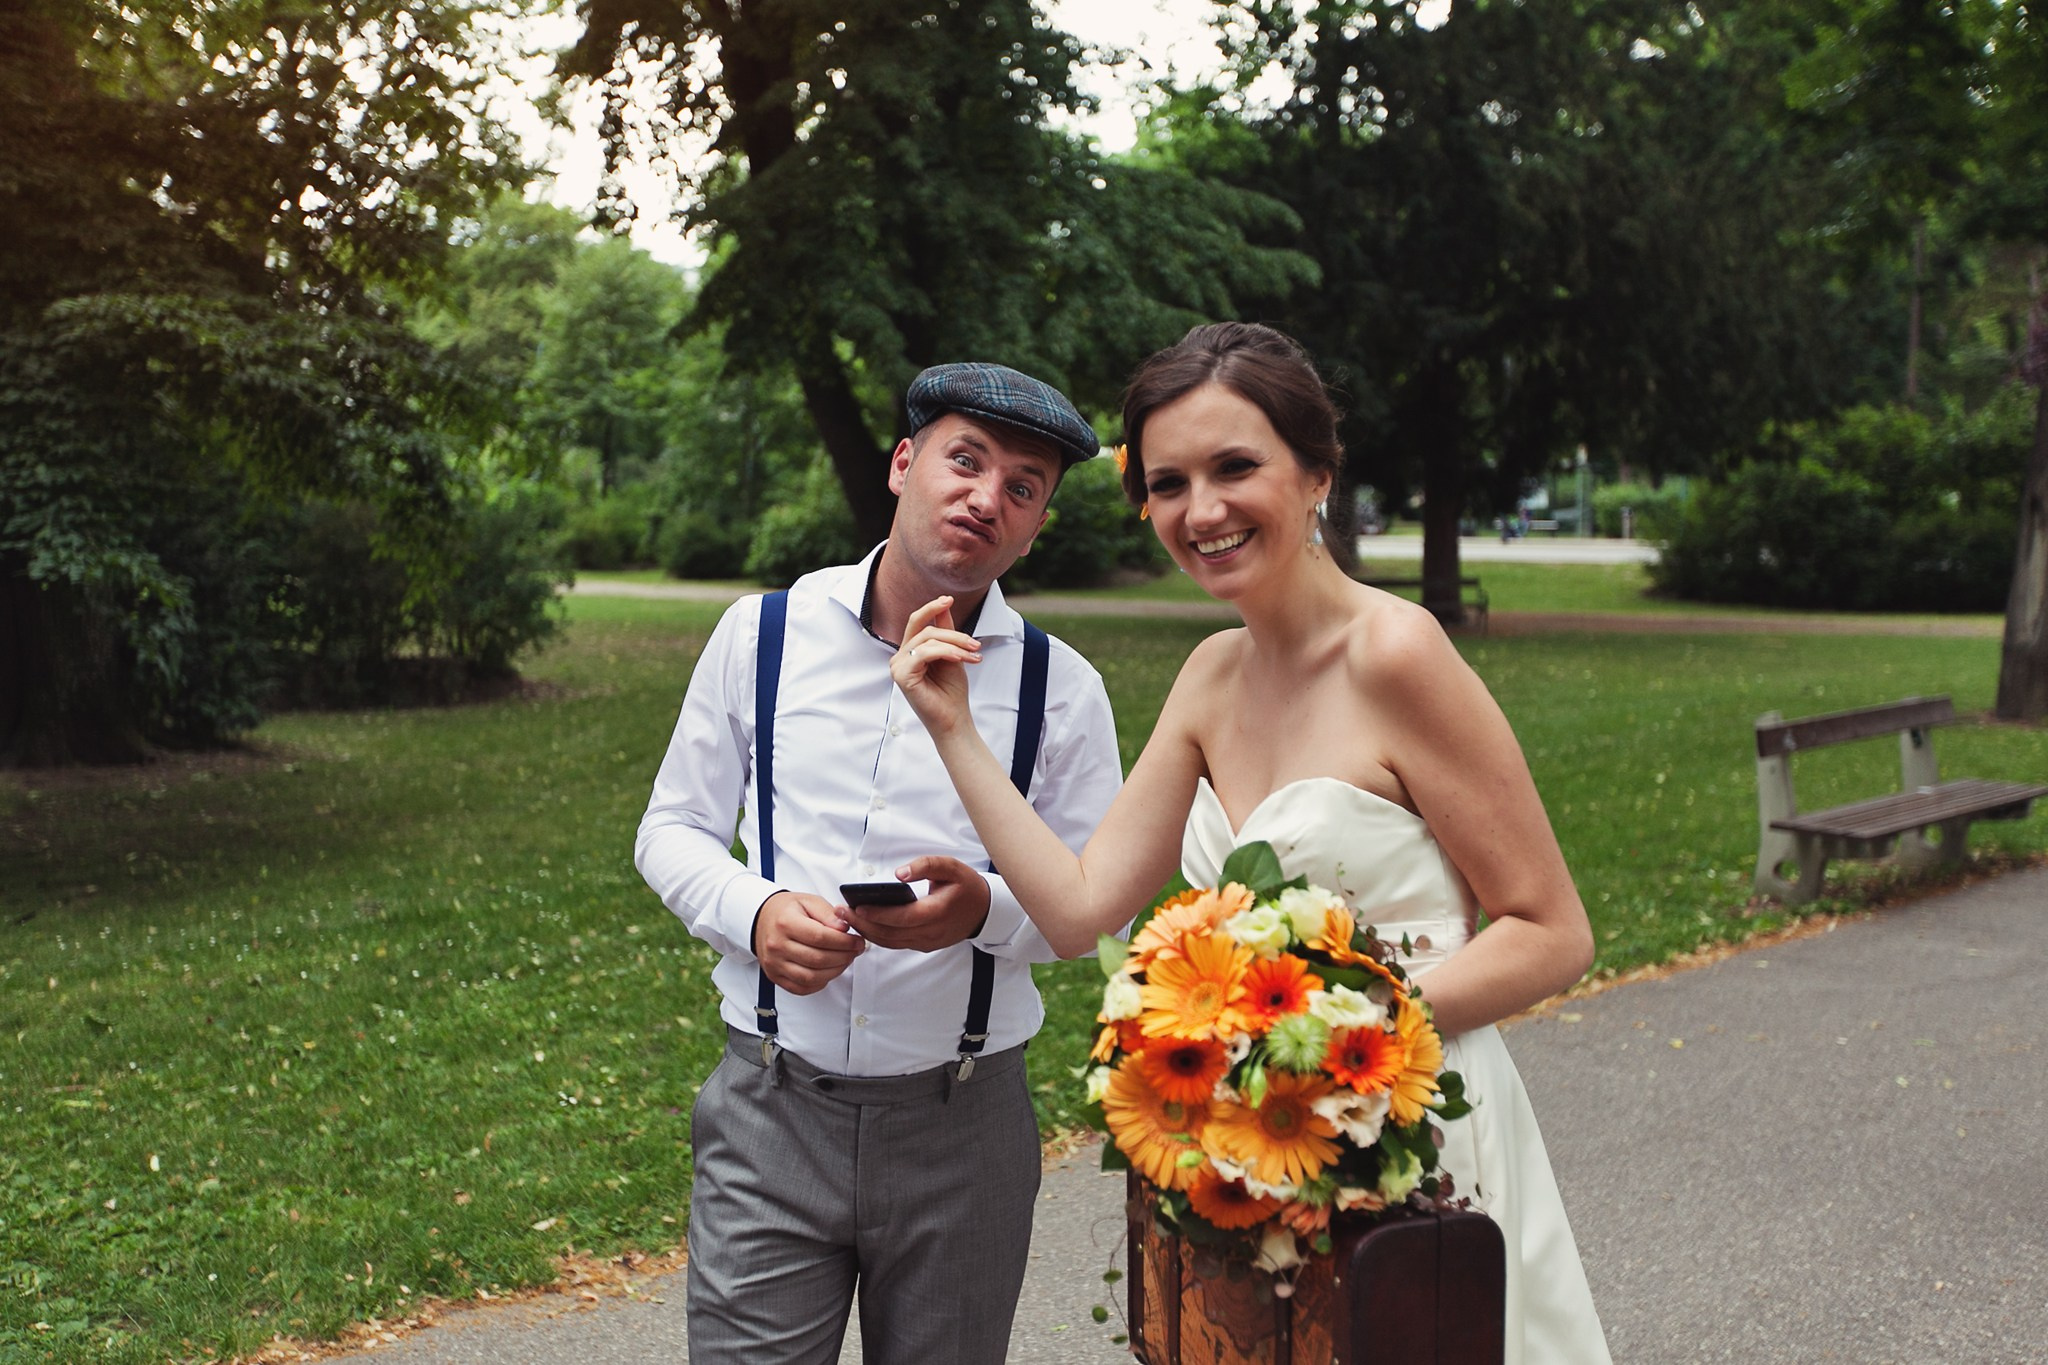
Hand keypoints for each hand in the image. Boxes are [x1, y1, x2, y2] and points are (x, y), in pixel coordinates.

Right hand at [753, 890, 865, 993]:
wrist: (762, 919)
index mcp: (785, 923)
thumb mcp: (809, 901)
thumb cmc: (787, 910)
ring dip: (834, 972)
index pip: (820, 937)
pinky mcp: (775, 976)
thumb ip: (828, 914)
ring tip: (844, 960)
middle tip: (855, 951)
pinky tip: (828, 971)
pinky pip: (801, 988)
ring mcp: (774, 963)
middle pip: (818, 959)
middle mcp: (777, 945)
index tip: (857, 941)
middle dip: (843, 957)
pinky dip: (819, 983)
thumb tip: (844, 928)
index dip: (844, 942)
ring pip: (811, 977)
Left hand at [841, 857, 990, 951]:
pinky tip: (865, 925)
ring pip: (891, 942)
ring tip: (848, 918)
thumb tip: (899, 874)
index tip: (857, 907)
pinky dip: (879, 936)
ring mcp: (927, 942)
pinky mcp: (924, 945)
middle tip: (842, 912)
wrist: (984, 910)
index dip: (878, 915)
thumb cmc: (966, 886)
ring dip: (868, 932)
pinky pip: (897, 944)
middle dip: (864, 924)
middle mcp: (931, 932)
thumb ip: (925, 866)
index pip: (901, 918)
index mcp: (937, 912)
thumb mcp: (951, 867)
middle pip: (890, 934)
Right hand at [890, 596, 979, 735]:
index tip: (949, 599)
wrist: (954, 719)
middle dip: (952, 632)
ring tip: (974, 654)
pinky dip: (946, 652)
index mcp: (909, 652)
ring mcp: (898, 667)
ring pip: (927, 639)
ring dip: (956, 644)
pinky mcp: (901, 676)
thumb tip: (945, 605)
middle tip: (975, 643)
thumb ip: (945, 632)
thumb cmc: (951, 692)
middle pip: (923, 628)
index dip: (931, 608)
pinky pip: (925, 653)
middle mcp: (900, 657)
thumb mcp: (952, 655)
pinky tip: (962, 658)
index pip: (916, 622)